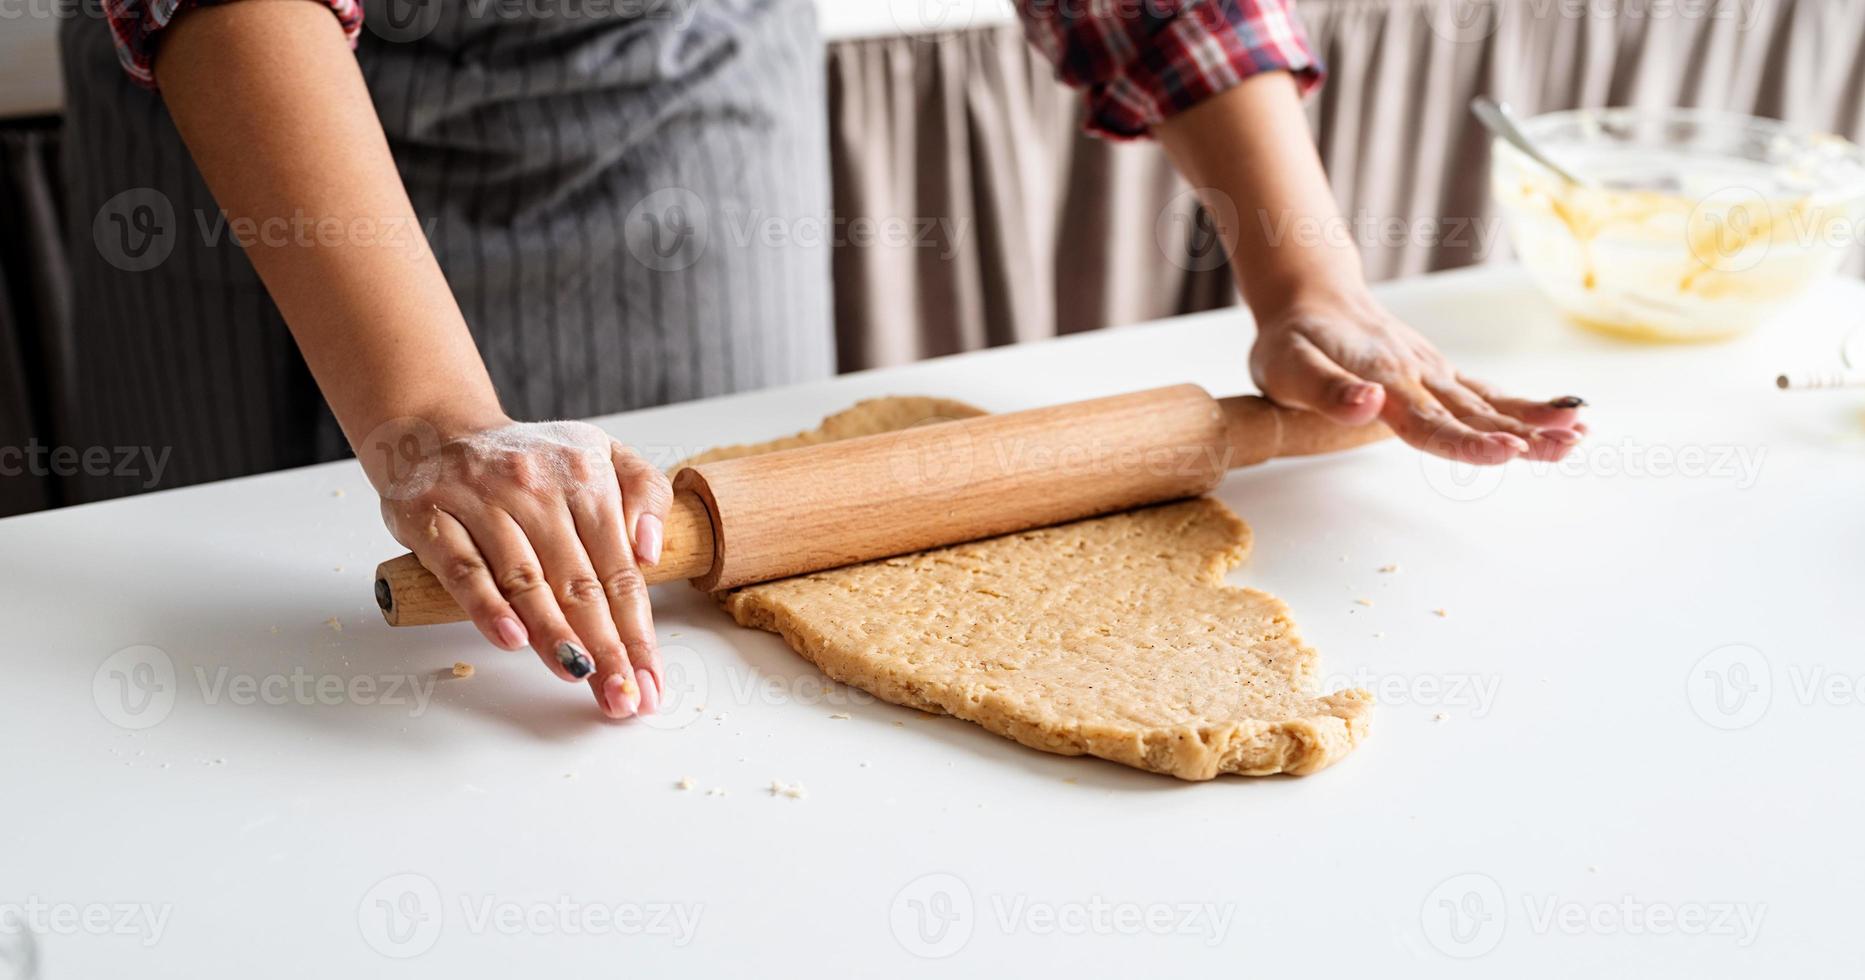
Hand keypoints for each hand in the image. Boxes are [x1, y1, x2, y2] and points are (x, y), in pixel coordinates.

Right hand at [375, 418, 671, 718]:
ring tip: (580, 676)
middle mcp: (538, 489)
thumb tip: (650, 551)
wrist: (439, 428)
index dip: (638, 632)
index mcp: (586, 478)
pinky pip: (464, 568)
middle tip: (622, 698)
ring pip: (525, 580)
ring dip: (554, 635)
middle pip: (580, 584)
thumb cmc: (532, 459)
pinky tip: (513, 639)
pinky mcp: (433, 517)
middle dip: (606, 648)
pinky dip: (488, 606)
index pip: (621, 570)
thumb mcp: (603, 453)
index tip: (650, 682)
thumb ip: (644, 492)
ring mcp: (483, 501)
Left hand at [1250, 289, 1585, 463]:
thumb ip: (1326, 392)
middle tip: (1570, 446)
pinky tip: (1562, 415)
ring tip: (1581, 434)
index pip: (1431, 422)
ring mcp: (1432, 372)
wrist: (1310, 297)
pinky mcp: (1437, 372)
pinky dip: (1523, 405)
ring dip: (1536, 420)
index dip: (1468, 442)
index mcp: (1385, 381)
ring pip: (1490, 403)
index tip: (1508, 451)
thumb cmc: (1293, 339)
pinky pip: (1485, 392)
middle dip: (1525, 433)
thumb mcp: (1287, 366)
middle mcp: (1418, 376)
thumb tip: (1369, 405)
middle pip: (1475, 414)